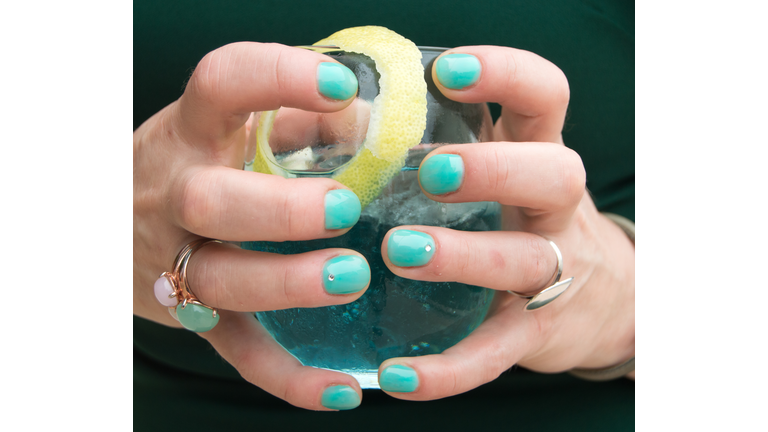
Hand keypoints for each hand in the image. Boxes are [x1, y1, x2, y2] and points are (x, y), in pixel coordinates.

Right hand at [134, 42, 368, 409]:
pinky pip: (237, 351)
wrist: (111, 221)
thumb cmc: (194, 162)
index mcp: (193, 130)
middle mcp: (176, 192)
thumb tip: (374, 121)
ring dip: (284, 284)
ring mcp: (178, 259)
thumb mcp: (229, 126)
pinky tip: (340, 389)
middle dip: (276, 208)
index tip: (338, 86)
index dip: (277, 80)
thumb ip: (300, 119)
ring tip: (350, 277)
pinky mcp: (195, 315)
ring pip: (220, 281)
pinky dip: (287, 377)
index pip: (221, 85)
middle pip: (208, 201)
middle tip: (342, 208)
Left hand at [377, 46, 634, 398]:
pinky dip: (450, 370)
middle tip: (430, 172)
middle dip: (494, 168)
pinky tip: (397, 377)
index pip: (543, 96)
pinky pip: (496, 353)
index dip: (505, 74)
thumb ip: (411, 141)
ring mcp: (552, 272)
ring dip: (465, 256)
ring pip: (526, 260)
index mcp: (536, 152)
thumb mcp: (486, 170)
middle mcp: (553, 208)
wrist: (598, 300)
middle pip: (554, 173)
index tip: (445, 72)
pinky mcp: (533, 334)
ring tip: (399, 253)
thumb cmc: (511, 216)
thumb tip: (303, 120)